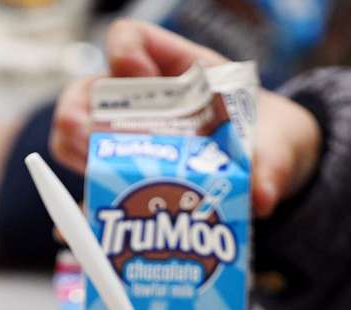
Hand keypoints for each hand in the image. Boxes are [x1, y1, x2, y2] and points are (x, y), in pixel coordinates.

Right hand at [51, 21, 321, 217]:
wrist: (270, 171)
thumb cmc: (267, 140)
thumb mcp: (276, 145)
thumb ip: (270, 165)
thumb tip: (262, 197)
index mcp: (175, 70)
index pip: (130, 41)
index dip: (125, 54)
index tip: (137, 76)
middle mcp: (141, 101)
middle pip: (87, 92)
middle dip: (78, 114)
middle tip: (86, 138)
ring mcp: (127, 140)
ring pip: (77, 136)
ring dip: (74, 155)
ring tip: (85, 177)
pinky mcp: (126, 180)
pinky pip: (96, 188)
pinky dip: (88, 205)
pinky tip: (84, 226)